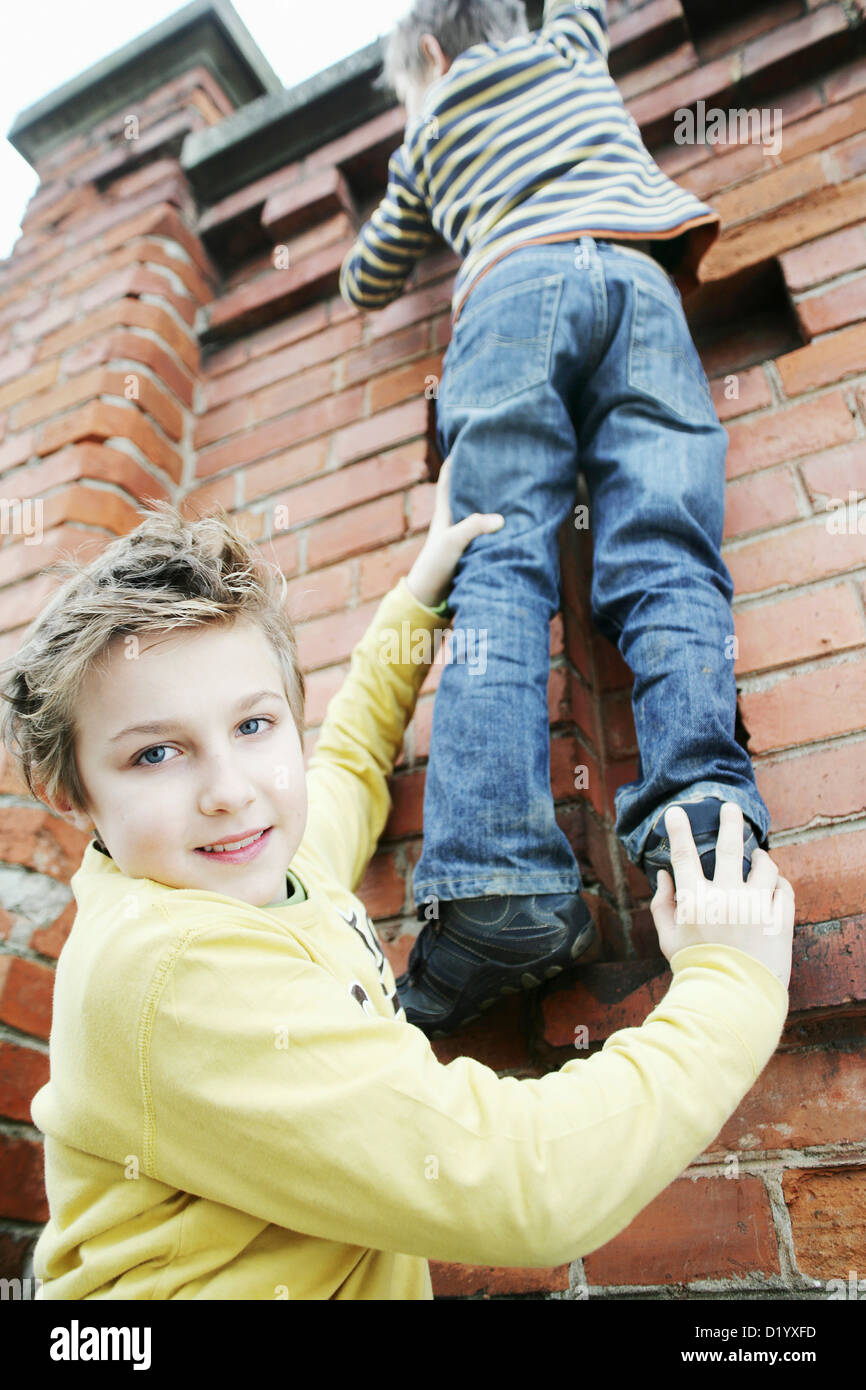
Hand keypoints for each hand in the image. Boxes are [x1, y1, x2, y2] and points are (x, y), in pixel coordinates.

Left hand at [405, 457, 503, 608]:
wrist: (430, 597)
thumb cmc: (435, 565)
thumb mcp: (452, 541)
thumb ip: (474, 527)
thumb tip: (502, 519)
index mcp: (444, 512)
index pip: (448, 479)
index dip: (455, 461)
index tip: (467, 443)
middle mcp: (453, 520)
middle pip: (466, 492)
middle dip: (479, 477)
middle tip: (498, 462)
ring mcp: (462, 535)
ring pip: (478, 511)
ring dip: (491, 501)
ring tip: (511, 487)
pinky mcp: (471, 550)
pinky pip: (486, 531)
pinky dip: (497, 525)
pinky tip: (512, 522)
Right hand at [651, 802, 793, 988]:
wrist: (734, 999)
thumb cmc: (696, 968)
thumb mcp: (668, 938)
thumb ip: (662, 904)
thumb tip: (664, 875)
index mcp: (695, 901)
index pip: (683, 855)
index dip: (677, 830)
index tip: (677, 812)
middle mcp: (727, 897)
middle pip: (731, 847)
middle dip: (729, 821)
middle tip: (729, 808)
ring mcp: (756, 907)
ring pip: (766, 866)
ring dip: (762, 857)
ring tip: (759, 854)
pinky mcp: (779, 919)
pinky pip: (784, 889)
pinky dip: (778, 883)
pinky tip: (773, 883)